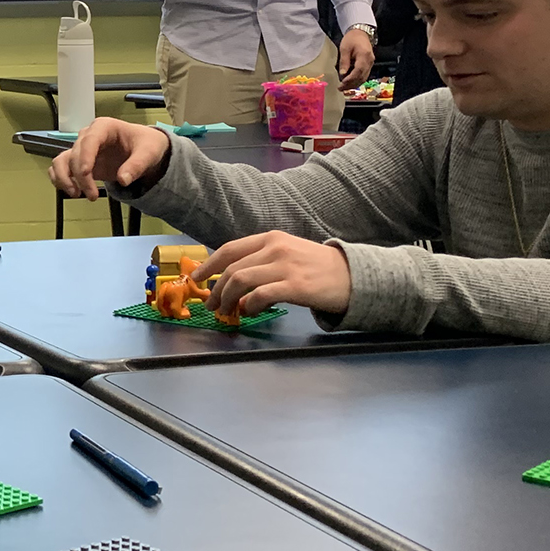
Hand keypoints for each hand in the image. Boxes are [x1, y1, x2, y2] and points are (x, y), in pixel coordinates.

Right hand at [48, 117, 170, 200]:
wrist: (144, 150)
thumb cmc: (145, 145)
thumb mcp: (148, 153)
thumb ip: (137, 166)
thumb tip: (123, 179)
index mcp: (104, 127)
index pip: (89, 140)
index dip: (84, 157)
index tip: (85, 174)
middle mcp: (89, 136)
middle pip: (75, 155)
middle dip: (80, 177)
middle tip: (92, 196)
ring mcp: (82, 149)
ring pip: (62, 161)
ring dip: (64, 178)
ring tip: (75, 193)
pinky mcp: (80, 162)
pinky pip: (61, 168)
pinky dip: (60, 179)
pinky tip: (71, 190)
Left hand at [192, 231, 351, 317]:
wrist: (353, 275)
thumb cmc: (317, 267)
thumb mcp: (287, 253)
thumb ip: (261, 261)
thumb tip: (233, 281)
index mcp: (270, 238)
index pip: (229, 249)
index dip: (209, 265)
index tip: (197, 278)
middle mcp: (275, 248)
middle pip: (232, 268)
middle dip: (216, 289)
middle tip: (211, 304)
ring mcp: (285, 266)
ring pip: (241, 281)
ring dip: (227, 299)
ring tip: (226, 311)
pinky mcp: (295, 286)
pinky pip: (260, 295)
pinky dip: (248, 305)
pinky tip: (249, 311)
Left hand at [336, 28, 375, 89]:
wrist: (360, 33)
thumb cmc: (352, 39)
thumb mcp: (344, 49)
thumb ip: (344, 62)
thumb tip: (342, 74)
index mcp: (364, 56)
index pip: (358, 71)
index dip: (350, 79)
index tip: (342, 84)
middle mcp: (370, 61)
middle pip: (362, 77)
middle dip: (351, 84)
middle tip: (340, 88)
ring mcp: (370, 63)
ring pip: (364, 78)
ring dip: (354, 84)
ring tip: (344, 88)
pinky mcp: (369, 64)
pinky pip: (364, 75)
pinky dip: (357, 80)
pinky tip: (349, 83)